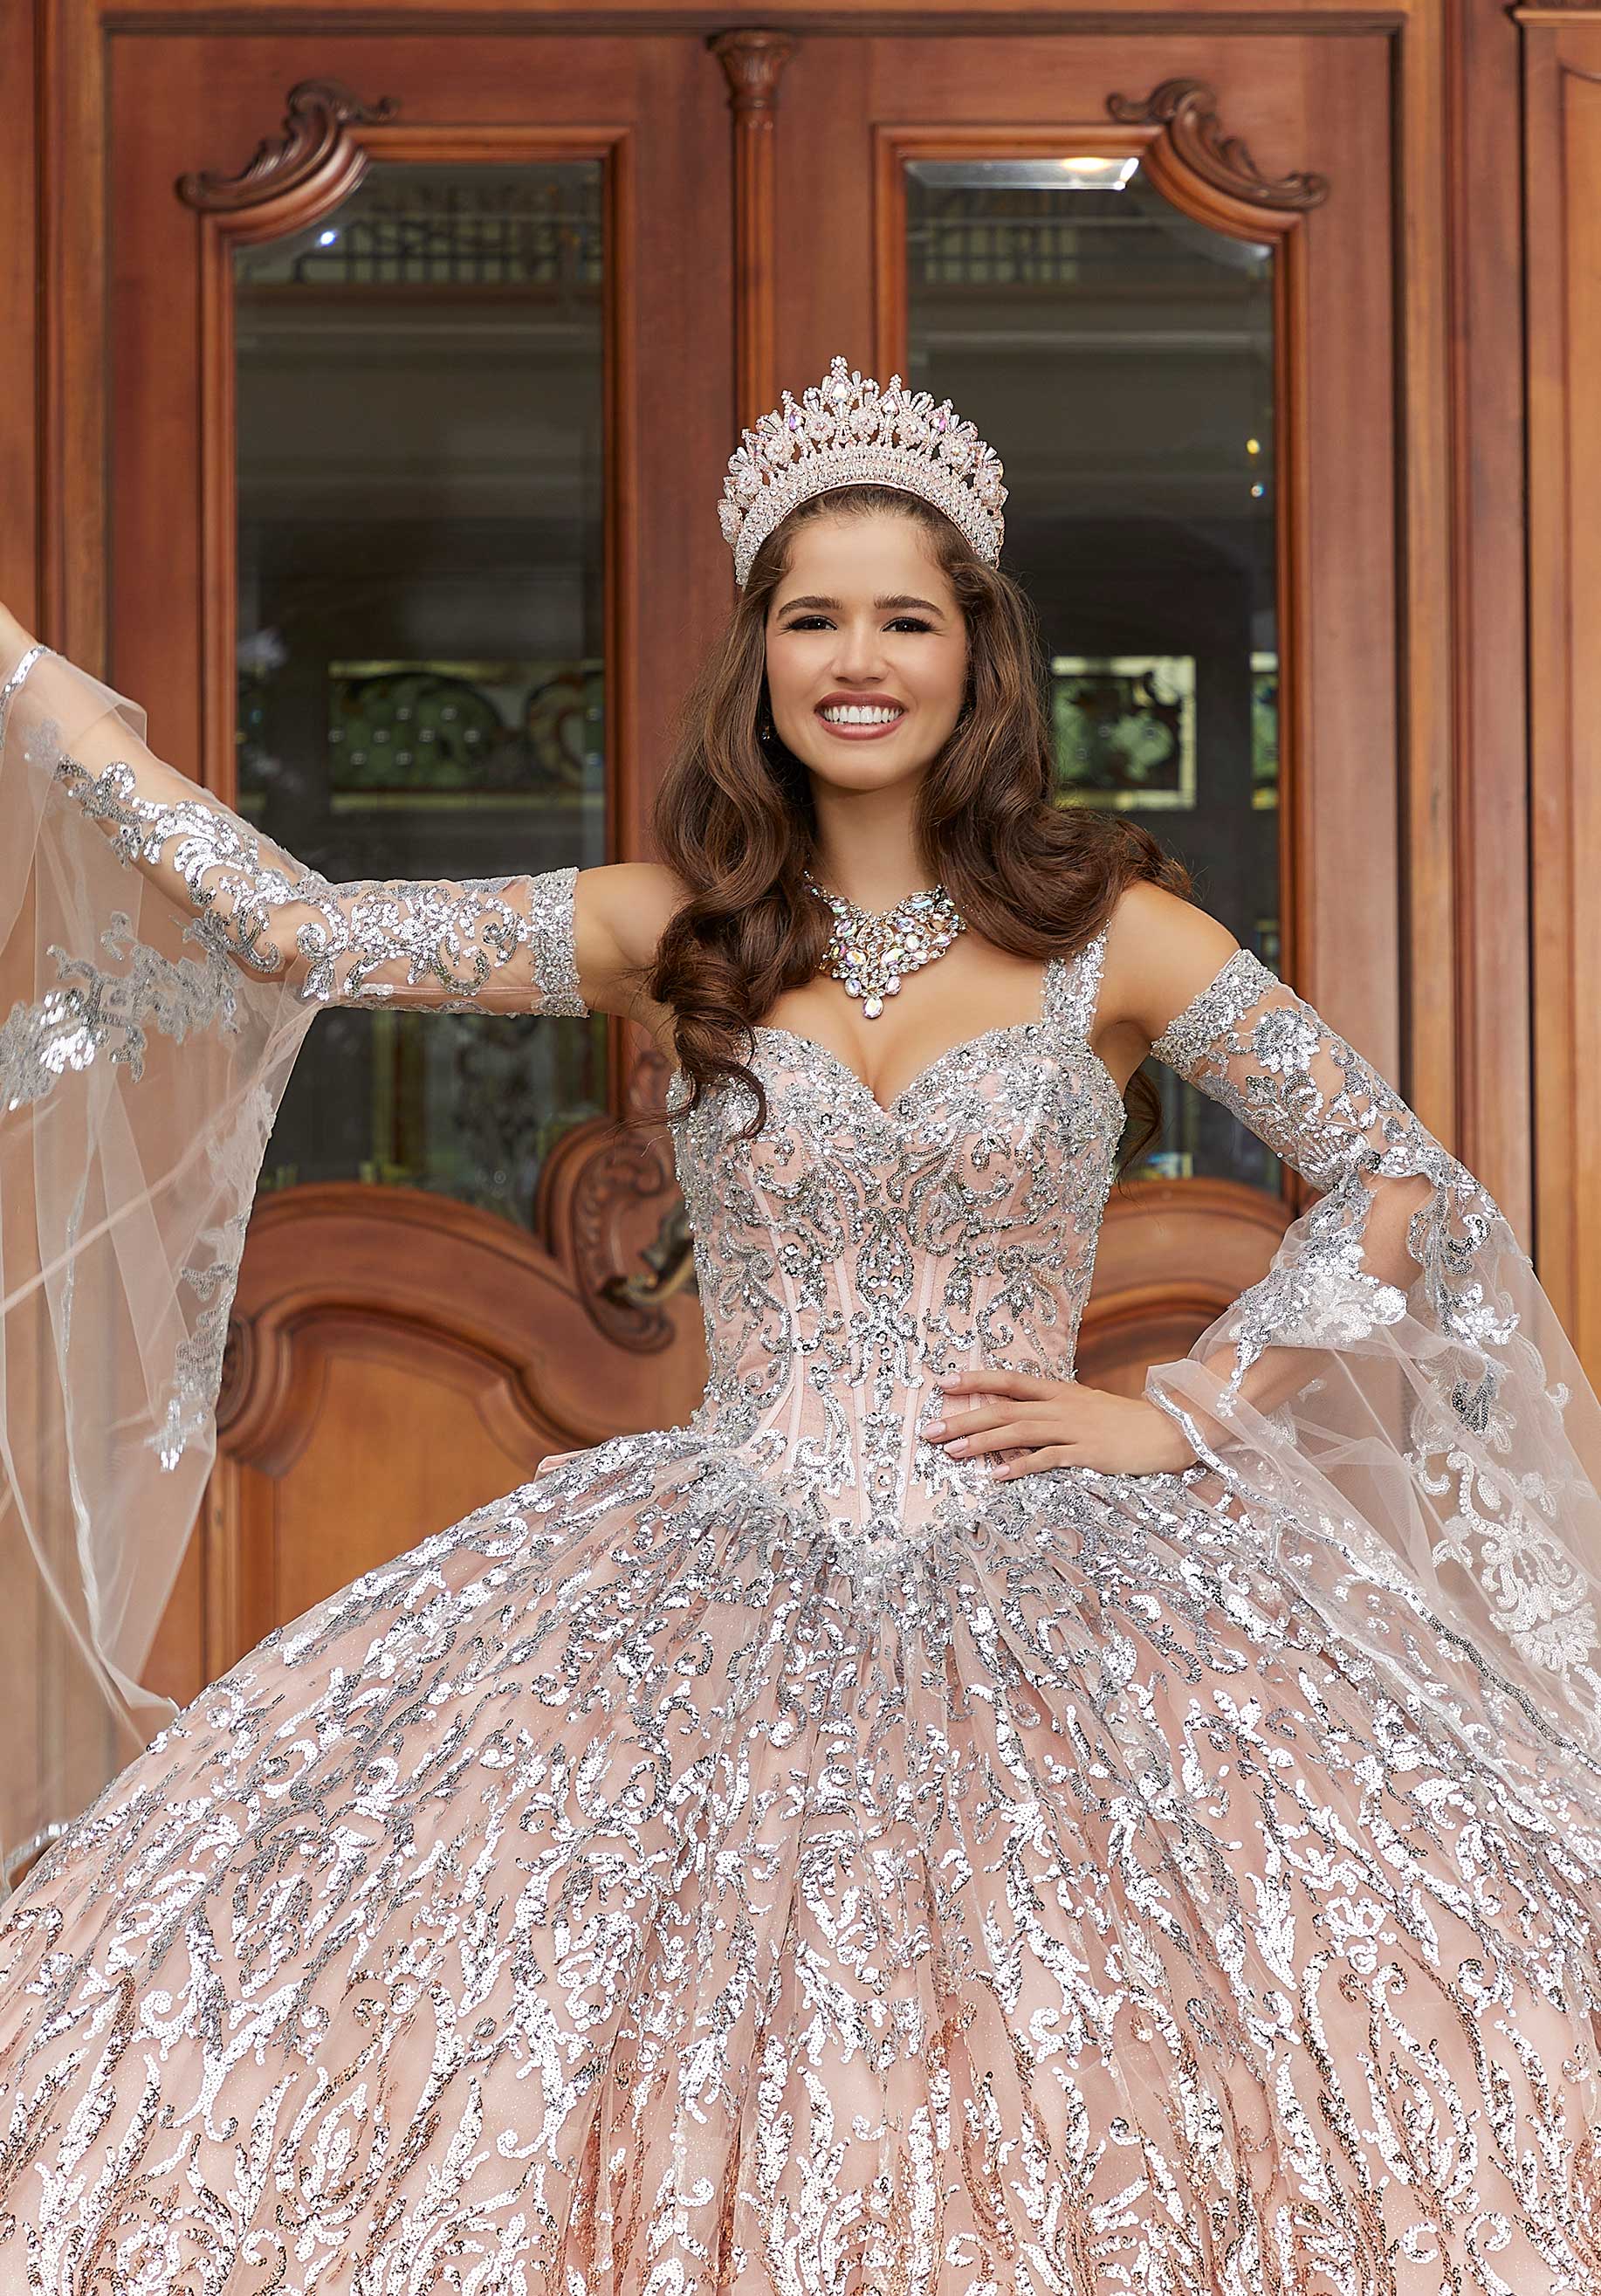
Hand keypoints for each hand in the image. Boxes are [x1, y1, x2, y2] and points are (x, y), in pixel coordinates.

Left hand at [923, 1367, 1197, 1479]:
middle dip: (964, 1418)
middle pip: (1004, 1409)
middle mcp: (1061, 1406)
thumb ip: (1052, 1409)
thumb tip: (1017, 1414)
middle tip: (930, 1431)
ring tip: (953, 1452)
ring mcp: (1074, 1429)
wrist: (1169, 1430)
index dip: (975, 1380)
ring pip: (1019, 1431)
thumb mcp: (1084, 1407)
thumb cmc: (1123, 1422)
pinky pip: (1048, 1459)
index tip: (942, 1382)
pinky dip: (1020, 1467)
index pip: (1009, 1381)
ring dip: (983, 1443)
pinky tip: (997, 1477)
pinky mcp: (1088, 1453)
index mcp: (1059, 1392)